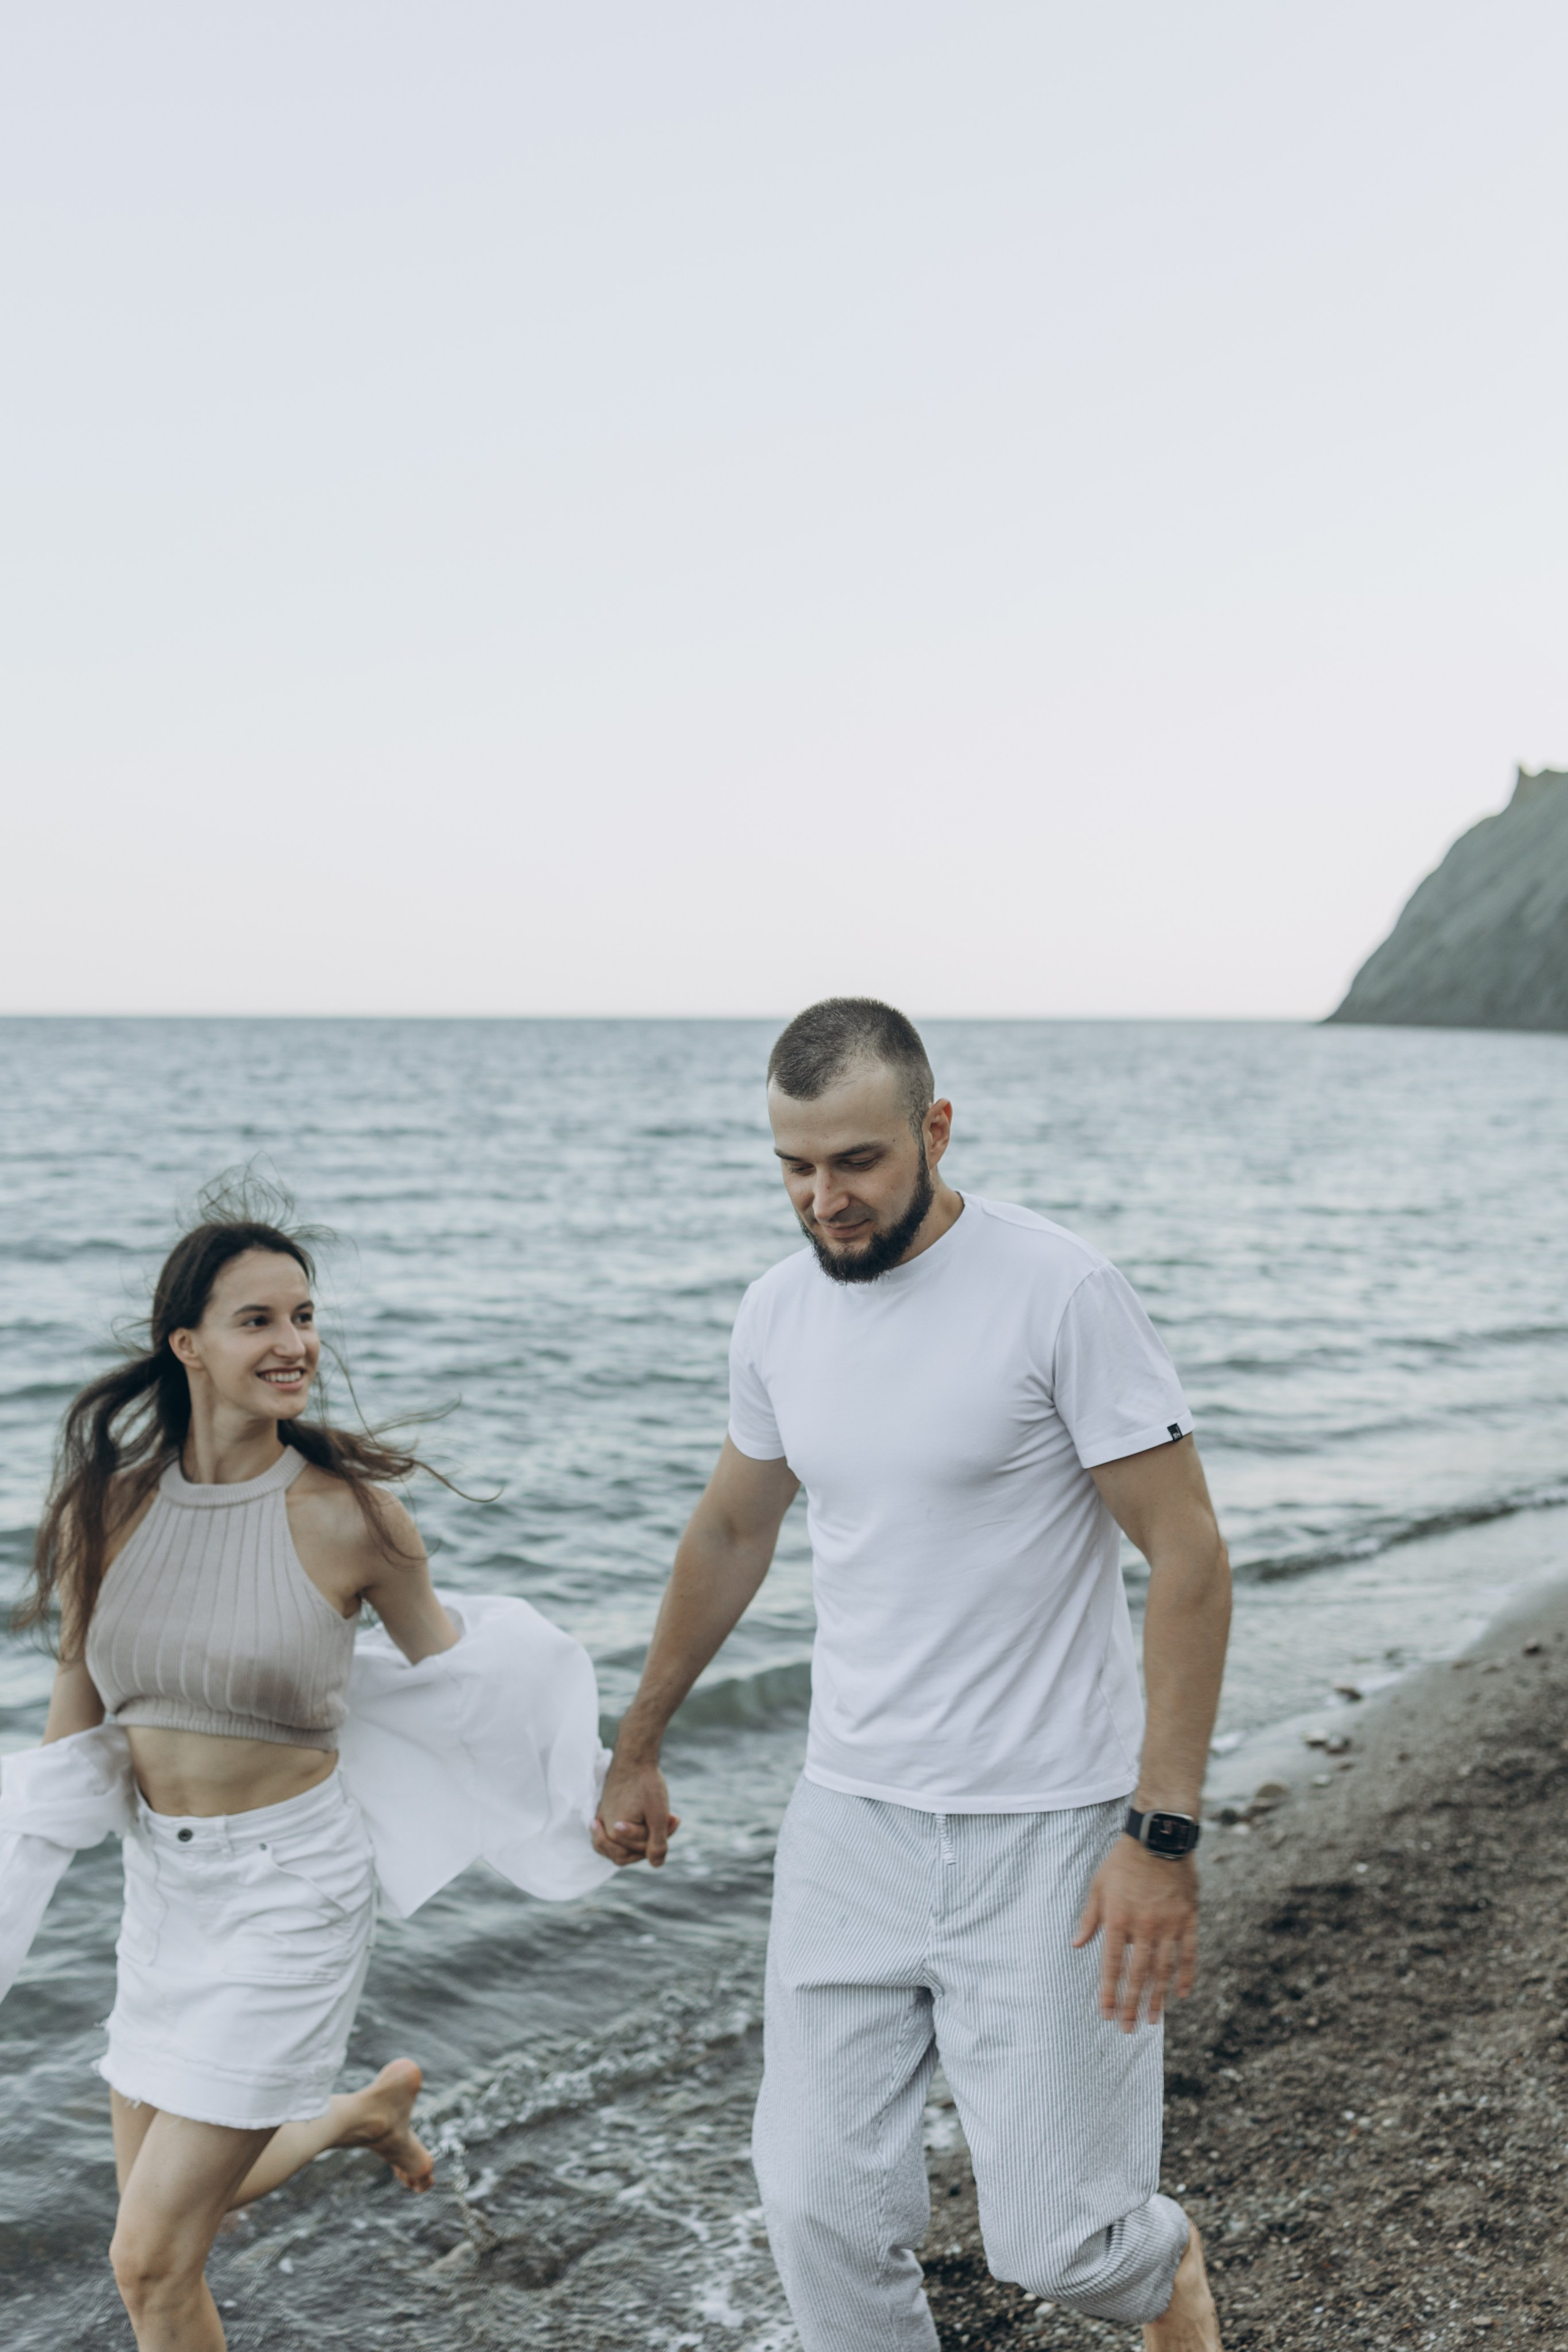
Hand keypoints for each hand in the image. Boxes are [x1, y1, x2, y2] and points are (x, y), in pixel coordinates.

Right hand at [591, 1753, 680, 1867]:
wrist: (635, 1755)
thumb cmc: (646, 1784)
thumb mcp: (658, 1815)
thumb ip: (657, 1842)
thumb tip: (656, 1865)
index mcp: (613, 1832)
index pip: (639, 1852)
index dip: (659, 1840)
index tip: (673, 1818)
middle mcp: (604, 1829)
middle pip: (631, 1849)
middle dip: (653, 1836)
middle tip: (671, 1817)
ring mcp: (603, 1820)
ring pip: (624, 1843)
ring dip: (646, 1833)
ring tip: (664, 1818)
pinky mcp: (606, 1811)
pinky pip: (618, 1832)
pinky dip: (636, 1828)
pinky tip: (649, 1819)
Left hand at [1073, 1837, 1198, 2031]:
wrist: (1158, 1837)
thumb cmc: (1123, 1861)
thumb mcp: (1098, 1886)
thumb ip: (1089, 1918)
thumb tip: (1076, 1945)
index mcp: (1118, 1920)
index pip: (1111, 1966)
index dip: (1108, 1993)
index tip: (1106, 2014)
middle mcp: (1144, 1928)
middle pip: (1137, 1975)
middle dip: (1132, 2005)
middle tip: (1129, 2029)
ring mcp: (1169, 1925)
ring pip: (1163, 1970)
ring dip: (1157, 1998)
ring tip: (1154, 2020)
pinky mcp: (1188, 1919)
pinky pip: (1189, 1953)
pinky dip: (1186, 1975)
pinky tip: (1182, 1995)